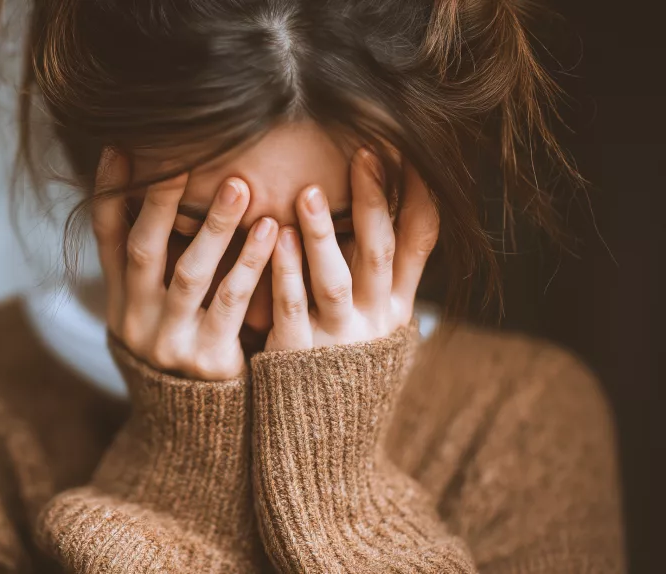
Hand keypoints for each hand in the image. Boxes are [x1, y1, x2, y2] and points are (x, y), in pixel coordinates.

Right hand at [93, 148, 279, 379]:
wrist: (198, 429)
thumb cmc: (184, 346)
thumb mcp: (157, 309)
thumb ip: (158, 262)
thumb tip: (160, 191)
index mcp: (121, 300)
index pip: (107, 238)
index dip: (110, 193)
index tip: (119, 147)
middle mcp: (137, 319)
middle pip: (144, 250)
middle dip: (160, 201)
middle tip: (183, 157)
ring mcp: (171, 340)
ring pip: (190, 273)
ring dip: (215, 227)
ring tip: (240, 185)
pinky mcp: (208, 360)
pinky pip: (232, 303)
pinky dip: (251, 263)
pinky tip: (272, 231)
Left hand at [265, 148, 438, 350]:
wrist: (325, 441)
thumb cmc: (349, 367)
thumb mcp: (382, 322)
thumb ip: (390, 272)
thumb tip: (406, 203)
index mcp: (398, 306)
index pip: (419, 242)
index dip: (419, 197)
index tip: (412, 151)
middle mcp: (374, 320)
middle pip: (379, 252)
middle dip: (373, 202)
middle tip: (364, 154)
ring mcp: (336, 338)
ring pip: (334, 279)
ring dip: (322, 234)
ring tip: (307, 192)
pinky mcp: (296, 354)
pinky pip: (289, 307)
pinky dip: (285, 271)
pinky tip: (277, 238)